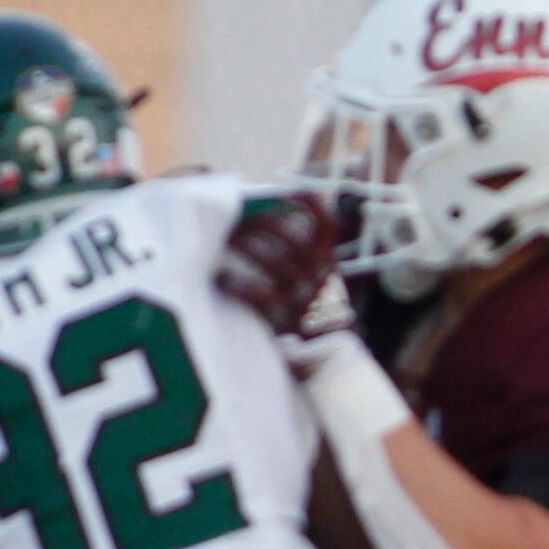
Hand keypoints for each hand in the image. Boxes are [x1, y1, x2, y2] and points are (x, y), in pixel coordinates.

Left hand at [215, 193, 353, 372]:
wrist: (328, 358)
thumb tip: (277, 224)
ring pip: (271, 261)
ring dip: (245, 246)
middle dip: (262, 222)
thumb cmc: (316, 313)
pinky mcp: (282, 317)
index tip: (291, 191)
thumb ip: (309, 257)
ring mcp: (300, 296)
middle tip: (238, 219)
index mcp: (328, 263)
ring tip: (224, 241)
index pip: (326, 225)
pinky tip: (220, 277)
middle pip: (290, 237)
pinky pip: (255, 294)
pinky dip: (235, 283)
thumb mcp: (324, 281)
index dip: (311, 204)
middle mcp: (317, 276)